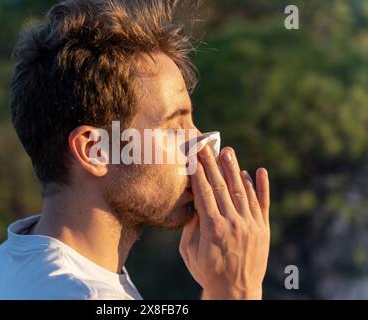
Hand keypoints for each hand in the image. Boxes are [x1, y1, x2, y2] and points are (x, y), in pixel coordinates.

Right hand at [179, 146, 269, 299]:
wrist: (236, 292)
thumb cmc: (207, 271)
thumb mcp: (189, 251)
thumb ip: (191, 226)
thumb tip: (195, 203)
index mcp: (212, 228)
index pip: (204, 192)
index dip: (198, 171)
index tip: (193, 155)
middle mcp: (233, 223)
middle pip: (221, 186)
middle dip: (212, 163)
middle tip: (206, 145)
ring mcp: (251, 225)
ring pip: (241, 190)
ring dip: (234, 168)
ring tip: (227, 151)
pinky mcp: (263, 229)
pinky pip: (262, 204)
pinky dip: (260, 187)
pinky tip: (258, 171)